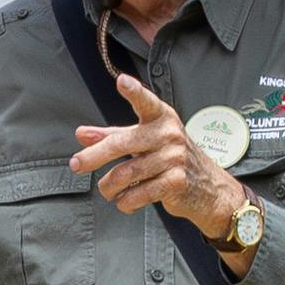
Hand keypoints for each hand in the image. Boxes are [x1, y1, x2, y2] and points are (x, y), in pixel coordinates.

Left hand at [72, 74, 245, 237]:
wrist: (208, 185)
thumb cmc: (169, 157)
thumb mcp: (143, 140)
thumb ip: (111, 135)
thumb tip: (81, 134)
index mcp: (160, 118)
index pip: (146, 103)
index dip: (135, 92)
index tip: (122, 82)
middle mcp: (169, 134)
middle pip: (121, 144)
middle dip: (93, 156)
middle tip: (76, 164)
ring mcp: (174, 158)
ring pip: (125, 174)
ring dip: (108, 187)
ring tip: (107, 189)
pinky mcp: (176, 182)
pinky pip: (137, 194)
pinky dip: (125, 202)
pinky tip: (125, 200)